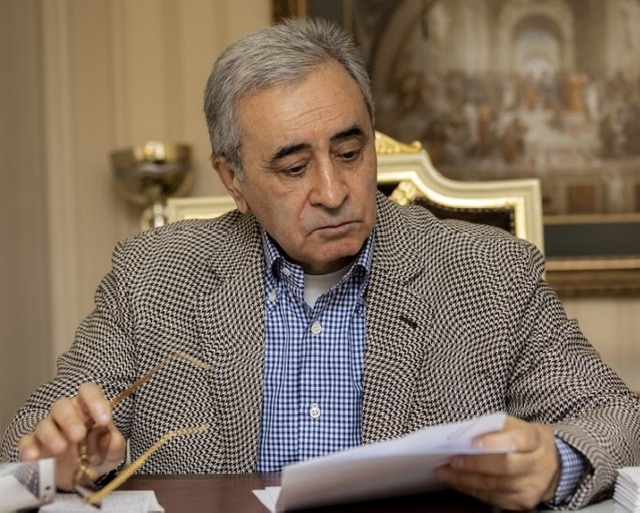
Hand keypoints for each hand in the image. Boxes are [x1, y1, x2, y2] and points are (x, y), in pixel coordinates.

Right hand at [18, 382, 125, 490]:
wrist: (82, 479)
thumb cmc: (98, 456)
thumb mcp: (112, 453)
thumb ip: (114, 444)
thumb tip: (112, 438)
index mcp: (87, 409)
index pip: (88, 392)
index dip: (95, 401)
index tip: (104, 420)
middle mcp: (66, 415)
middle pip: (62, 405)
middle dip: (70, 419)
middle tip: (78, 435)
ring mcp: (49, 430)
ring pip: (44, 423)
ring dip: (51, 435)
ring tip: (61, 449)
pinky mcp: (35, 447)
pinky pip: (26, 442)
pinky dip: (28, 447)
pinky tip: (34, 456)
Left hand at [435, 416, 559, 509]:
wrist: (551, 464)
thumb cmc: (525, 440)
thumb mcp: (517, 426)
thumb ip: (495, 427)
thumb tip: (465, 434)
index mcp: (537, 439)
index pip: (518, 440)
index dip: (494, 442)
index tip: (472, 442)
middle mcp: (539, 464)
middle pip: (505, 466)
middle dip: (474, 464)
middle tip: (452, 460)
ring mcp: (533, 486)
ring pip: (496, 486)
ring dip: (466, 480)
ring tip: (444, 473)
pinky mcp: (524, 502)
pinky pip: (495, 498)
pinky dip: (473, 490)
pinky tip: (458, 483)